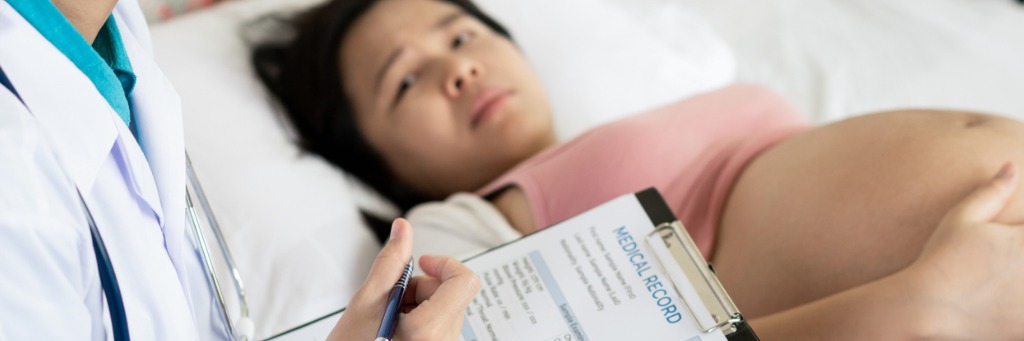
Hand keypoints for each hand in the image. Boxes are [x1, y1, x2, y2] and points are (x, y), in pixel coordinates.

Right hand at [328, 218, 479, 340]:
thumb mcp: (365, 303)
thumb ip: (390, 263)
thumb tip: (403, 229)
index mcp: (430, 330)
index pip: (464, 281)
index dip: (444, 264)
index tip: (421, 263)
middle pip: (450, 294)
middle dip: (420, 287)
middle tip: (389, 300)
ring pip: (444, 311)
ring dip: (417, 305)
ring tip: (387, 320)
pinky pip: (439, 327)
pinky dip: (418, 321)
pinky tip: (393, 332)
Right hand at [908, 163, 1023, 339]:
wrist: (925, 309)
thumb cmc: (940, 260)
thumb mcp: (962, 219)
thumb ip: (992, 191)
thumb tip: (1011, 165)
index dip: (1023, 233)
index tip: (1013, 237)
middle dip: (1023, 259)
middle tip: (1007, 261)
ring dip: (1023, 281)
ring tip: (1008, 283)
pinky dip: (1020, 308)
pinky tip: (1008, 303)